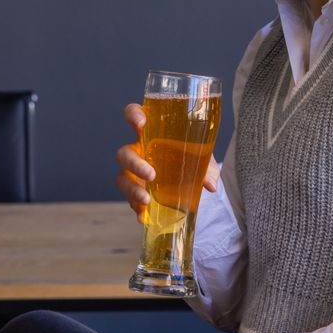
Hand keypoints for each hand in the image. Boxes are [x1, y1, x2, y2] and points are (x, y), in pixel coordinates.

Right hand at [115, 103, 220, 223]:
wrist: (192, 178)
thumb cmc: (192, 157)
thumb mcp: (203, 157)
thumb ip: (207, 167)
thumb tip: (209, 184)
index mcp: (152, 132)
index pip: (134, 115)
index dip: (133, 115)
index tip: (140, 122)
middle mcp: (139, 151)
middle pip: (124, 154)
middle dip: (134, 163)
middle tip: (151, 174)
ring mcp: (135, 173)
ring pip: (122, 178)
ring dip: (131, 189)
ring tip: (145, 199)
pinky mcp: (138, 191)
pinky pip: (130, 199)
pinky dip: (136, 208)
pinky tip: (143, 216)